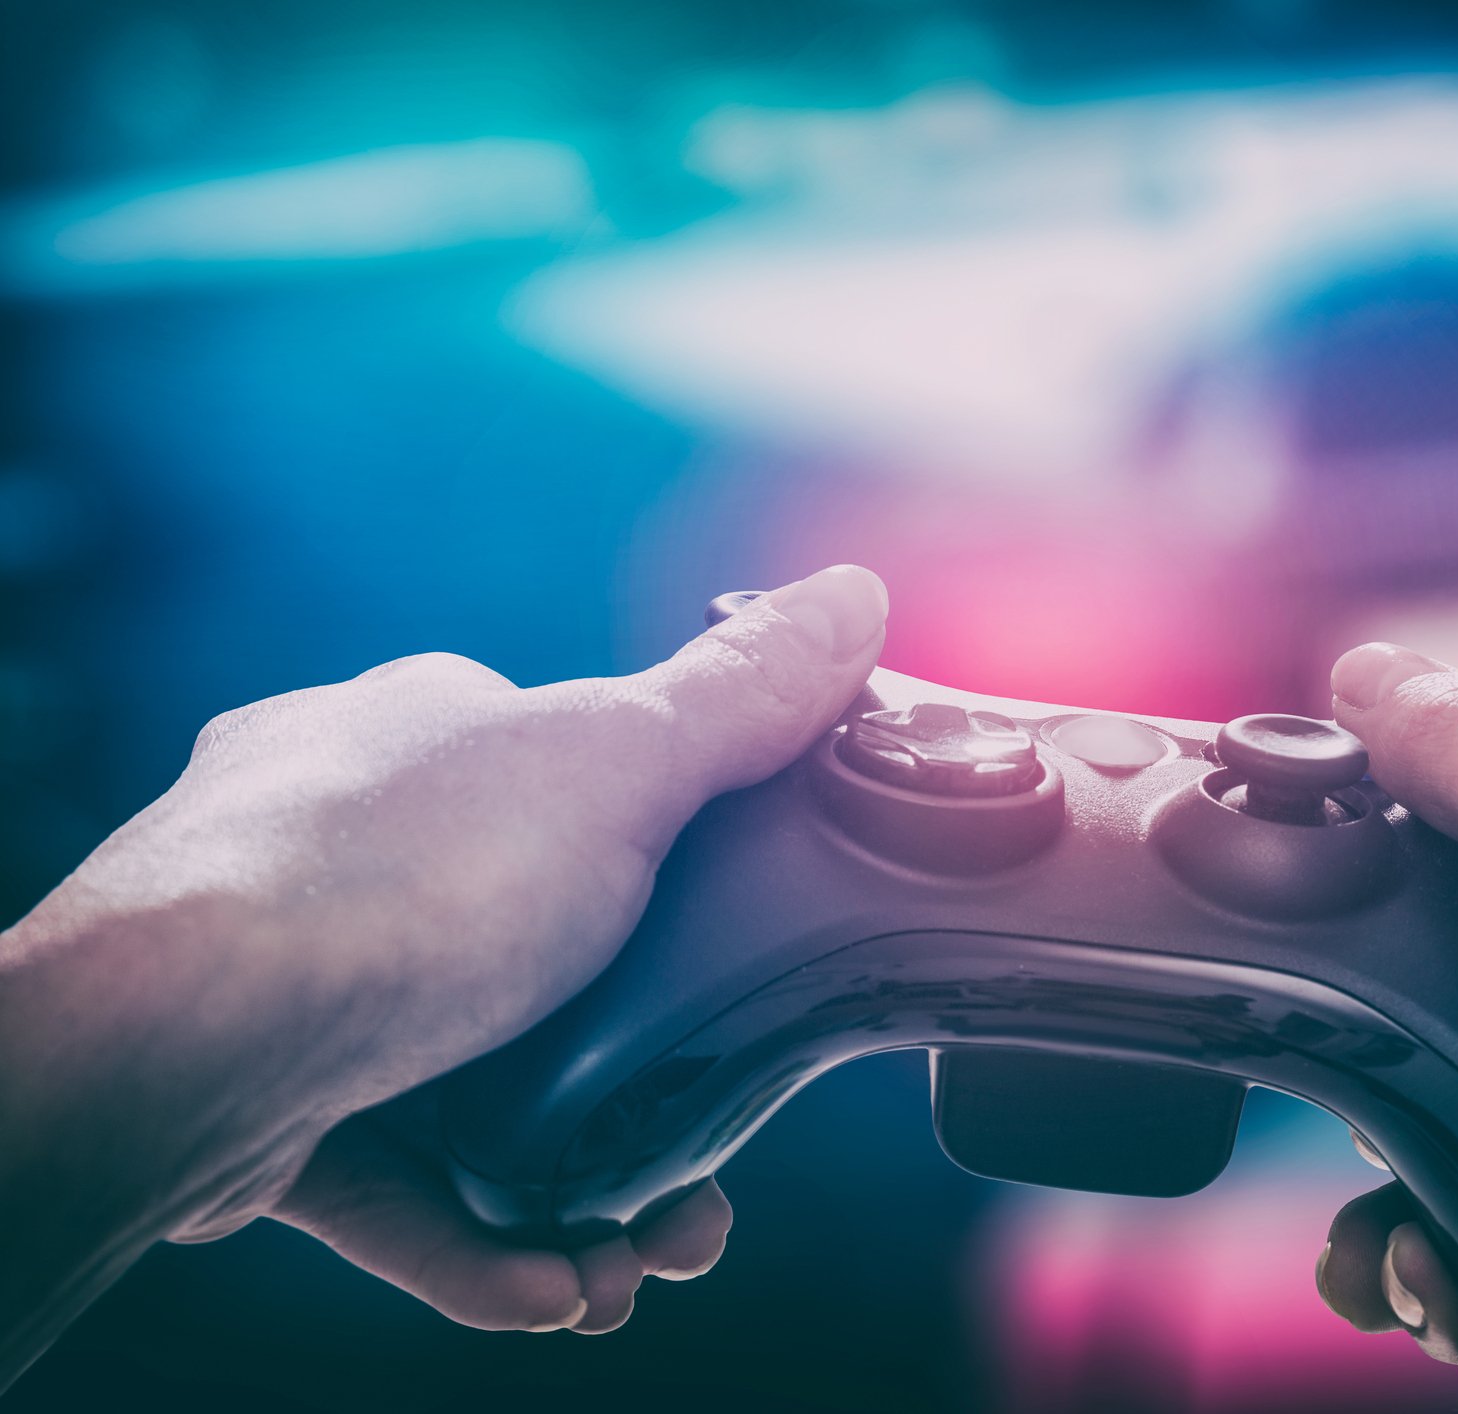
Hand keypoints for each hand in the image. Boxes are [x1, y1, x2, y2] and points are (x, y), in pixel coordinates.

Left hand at [0, 565, 888, 1384]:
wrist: (181, 1039)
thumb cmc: (399, 874)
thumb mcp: (619, 763)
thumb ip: (741, 699)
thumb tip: (854, 594)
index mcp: (423, 737)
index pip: (582, 789)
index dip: (681, 881)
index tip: (747, 971)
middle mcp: (349, 845)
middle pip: (543, 963)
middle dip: (643, 1074)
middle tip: (711, 1157)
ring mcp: (301, 980)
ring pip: (479, 1091)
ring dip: (577, 1186)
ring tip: (643, 1251)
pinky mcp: (269, 1105)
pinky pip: (404, 1183)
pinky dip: (487, 1239)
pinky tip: (553, 1284)